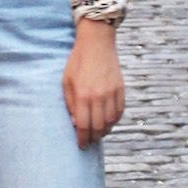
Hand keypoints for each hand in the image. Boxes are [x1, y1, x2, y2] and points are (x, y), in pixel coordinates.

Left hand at [62, 22, 124, 148]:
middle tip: (89, 142)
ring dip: (105, 131)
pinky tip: (108, 122)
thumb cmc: (78, 62)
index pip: (83, 125)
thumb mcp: (66, 81)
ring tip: (98, 133)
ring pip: (111, 122)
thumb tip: (74, 122)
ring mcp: (112, 93)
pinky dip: (114, 120)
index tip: (80, 145)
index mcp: (83, 95)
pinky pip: (120, 112)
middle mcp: (99, 97)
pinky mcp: (121, 89)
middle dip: (93, 138)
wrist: (97, 43)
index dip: (82, 138)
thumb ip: (69, 103)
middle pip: (98, 127)